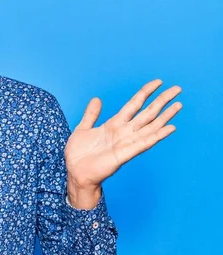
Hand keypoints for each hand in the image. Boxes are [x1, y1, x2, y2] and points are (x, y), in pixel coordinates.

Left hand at [65, 80, 181, 206]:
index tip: (158, 82)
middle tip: (177, 88)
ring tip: (178, 105)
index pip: (134, 104)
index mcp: (113, 124)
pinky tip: (170, 128)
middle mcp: (123, 132)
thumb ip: (91, 115)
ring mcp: (126, 142)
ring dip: (165, 116)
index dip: (145, 92)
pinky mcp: (124, 154)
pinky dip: (157, 135)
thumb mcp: (82, 129)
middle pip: (147, 113)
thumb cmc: (78, 154)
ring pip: (150, 126)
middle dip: (162, 101)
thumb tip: (97, 99)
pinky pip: (144, 143)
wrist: (75, 173)